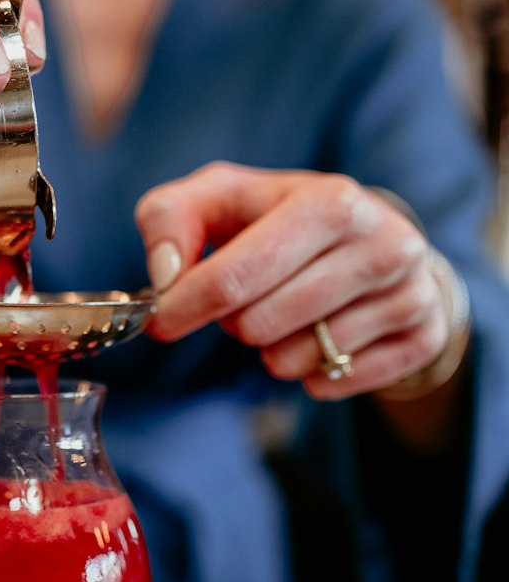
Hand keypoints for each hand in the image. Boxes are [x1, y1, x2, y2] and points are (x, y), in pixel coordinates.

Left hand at [136, 164, 462, 401]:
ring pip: (296, 360)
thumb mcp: (220, 198)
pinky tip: (317, 343)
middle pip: (261, 325)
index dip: (184, 306)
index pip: (236, 276)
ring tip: (285, 316)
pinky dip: (311, 375)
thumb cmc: (278, 220)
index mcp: (329, 201)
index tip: (159, 323)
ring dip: (271, 350)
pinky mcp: (424, 337)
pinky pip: (337, 384)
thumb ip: (170, 219)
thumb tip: (165, 276)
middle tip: (244, 303)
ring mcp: (410, 292)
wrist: (373, 238)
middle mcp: (382, 243)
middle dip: (234, 322)